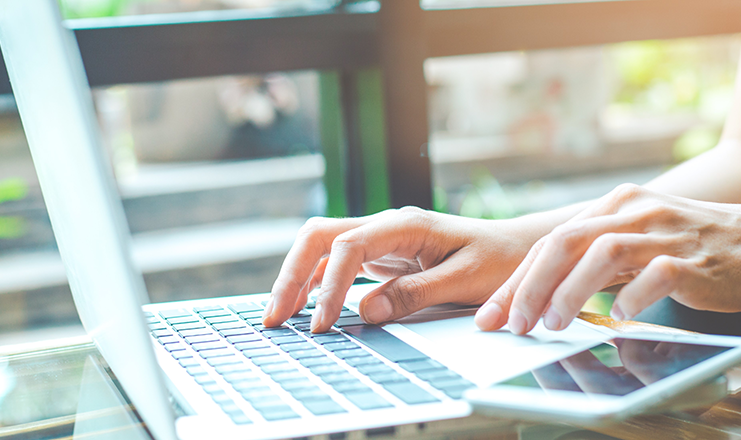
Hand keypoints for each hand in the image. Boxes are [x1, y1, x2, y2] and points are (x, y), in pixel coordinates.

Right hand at [263, 207, 534, 331]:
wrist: (518, 250)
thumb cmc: (499, 262)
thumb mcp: (463, 281)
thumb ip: (414, 294)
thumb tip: (365, 311)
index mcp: (405, 225)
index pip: (348, 246)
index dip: (330, 285)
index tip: (323, 323)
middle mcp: (386, 226)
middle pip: (320, 236)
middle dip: (291, 273)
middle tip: (275, 316)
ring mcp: (381, 238)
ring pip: (322, 248)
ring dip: (297, 278)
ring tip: (280, 316)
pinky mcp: (382, 254)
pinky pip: (337, 262)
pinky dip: (317, 283)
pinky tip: (307, 305)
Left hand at [476, 184, 740, 334]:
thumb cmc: (683, 245)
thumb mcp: (630, 241)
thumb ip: (589, 258)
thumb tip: (535, 292)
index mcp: (612, 205)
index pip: (550, 241)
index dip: (517, 280)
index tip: (493, 313)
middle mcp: (633, 211)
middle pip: (565, 242)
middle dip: (530, 286)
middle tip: (513, 324)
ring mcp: (664, 232)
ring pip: (603, 253)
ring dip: (569, 291)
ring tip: (552, 324)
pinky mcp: (694, 258)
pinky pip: (657, 274)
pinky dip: (633, 296)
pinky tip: (621, 316)